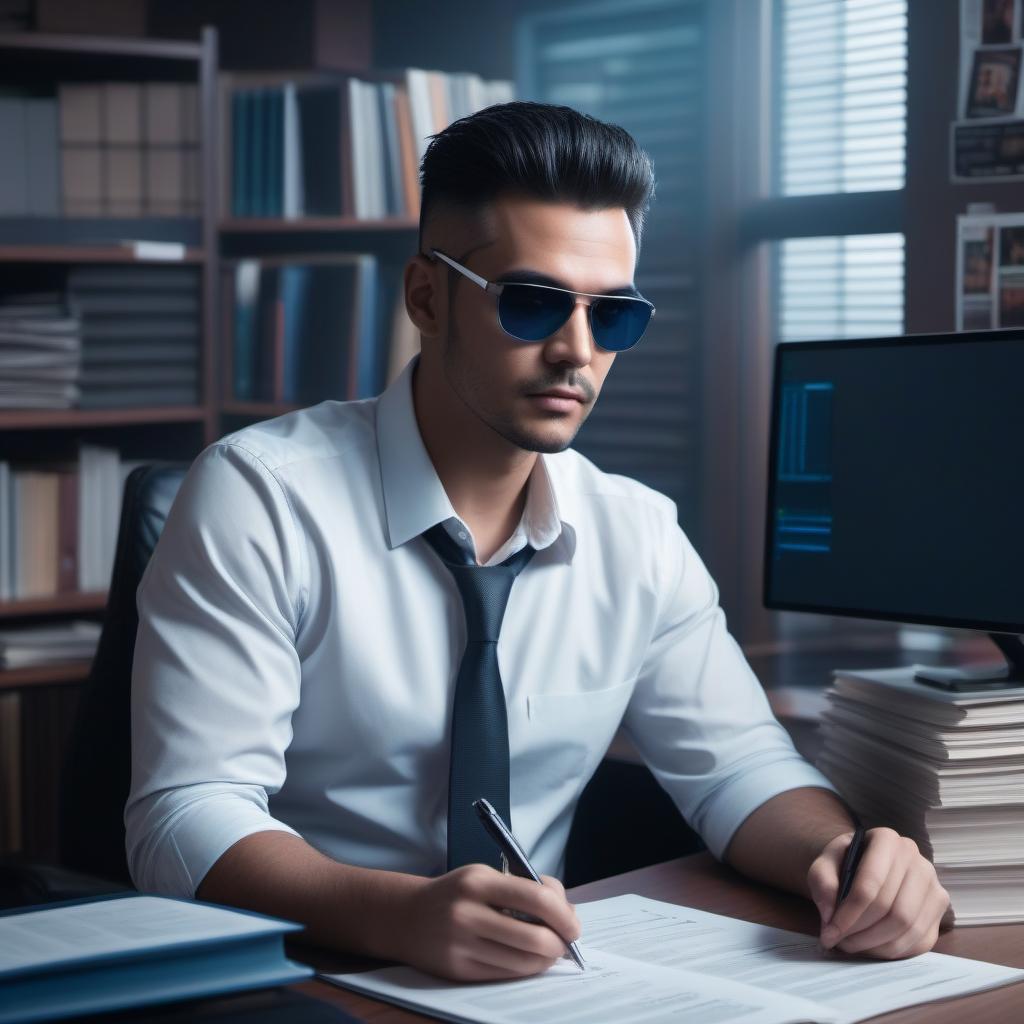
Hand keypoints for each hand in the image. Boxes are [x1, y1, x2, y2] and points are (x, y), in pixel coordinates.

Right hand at [397, 864, 580, 980]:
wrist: (406, 916)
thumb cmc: (456, 893)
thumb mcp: (485, 876)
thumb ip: (524, 888)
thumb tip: (566, 912)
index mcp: (479, 882)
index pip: (536, 899)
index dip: (563, 915)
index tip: (574, 925)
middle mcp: (468, 913)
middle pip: (534, 938)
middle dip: (559, 945)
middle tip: (565, 943)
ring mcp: (461, 944)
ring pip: (522, 963)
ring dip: (545, 960)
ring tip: (548, 952)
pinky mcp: (458, 970)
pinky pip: (504, 976)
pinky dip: (524, 970)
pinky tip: (526, 960)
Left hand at [808, 827, 949, 958]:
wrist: (866, 867)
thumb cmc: (844, 864)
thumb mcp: (824, 865)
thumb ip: (822, 882)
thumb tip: (830, 915)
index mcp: (887, 839)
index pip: (870, 883)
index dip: (848, 913)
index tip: (829, 933)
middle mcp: (917, 859)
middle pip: (891, 909)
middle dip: (861, 932)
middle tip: (838, 942)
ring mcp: (933, 885)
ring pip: (908, 927)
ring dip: (876, 945)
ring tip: (851, 946)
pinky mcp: (940, 910)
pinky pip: (921, 941)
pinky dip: (893, 951)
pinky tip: (872, 948)